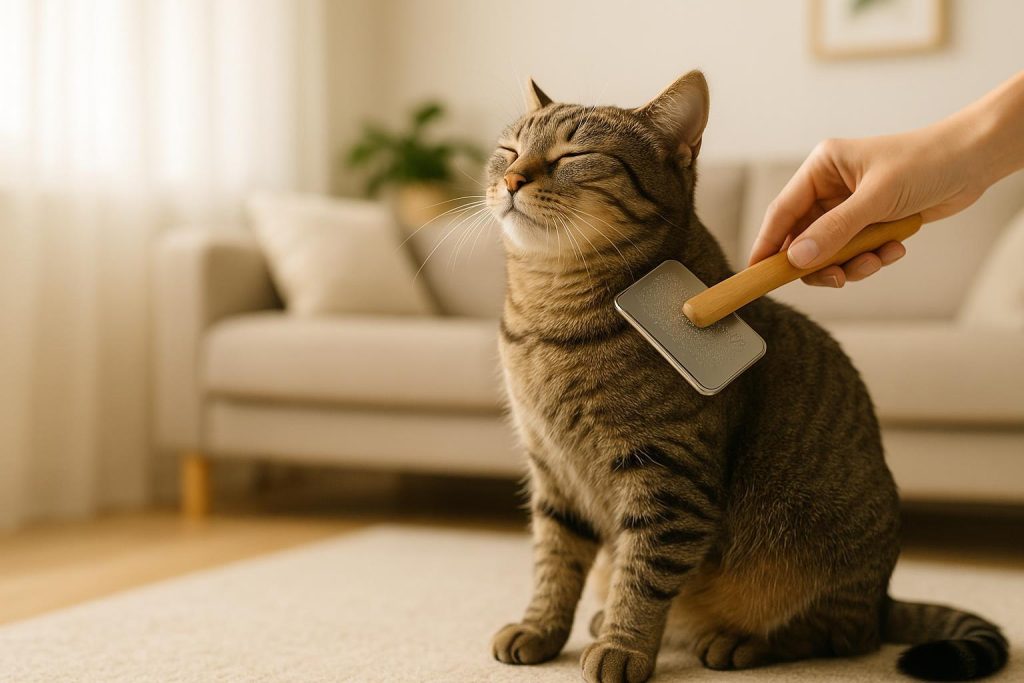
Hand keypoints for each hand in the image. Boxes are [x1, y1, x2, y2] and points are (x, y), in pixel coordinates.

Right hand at [748, 127, 987, 286]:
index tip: (756, 273)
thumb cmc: (925, 162)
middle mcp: (830, 188)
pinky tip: (895, 247)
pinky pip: (856, 252)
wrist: (974, 160)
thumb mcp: (876, 198)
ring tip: (877, 259)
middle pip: (805, 238)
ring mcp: (850, 206)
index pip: (783, 211)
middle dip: (821, 261)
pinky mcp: (871, 222)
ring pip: (831, 250)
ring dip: (852, 262)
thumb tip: (798, 258)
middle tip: (836, 278)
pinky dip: (873, 257)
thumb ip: (835, 231)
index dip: (768, 244)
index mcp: (821, 168)